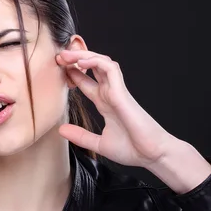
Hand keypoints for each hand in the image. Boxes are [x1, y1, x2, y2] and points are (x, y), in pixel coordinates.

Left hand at [56, 49, 175, 168]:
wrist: (153, 155)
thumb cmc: (133, 149)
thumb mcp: (99, 143)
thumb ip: (80, 136)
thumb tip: (61, 129)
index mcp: (105, 103)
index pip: (87, 82)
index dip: (73, 73)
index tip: (58, 70)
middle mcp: (110, 93)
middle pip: (93, 67)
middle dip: (75, 59)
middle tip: (58, 57)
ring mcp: (117, 91)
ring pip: (101, 62)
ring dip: (84, 55)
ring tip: (67, 55)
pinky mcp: (122, 93)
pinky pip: (110, 69)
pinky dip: (96, 62)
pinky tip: (81, 62)